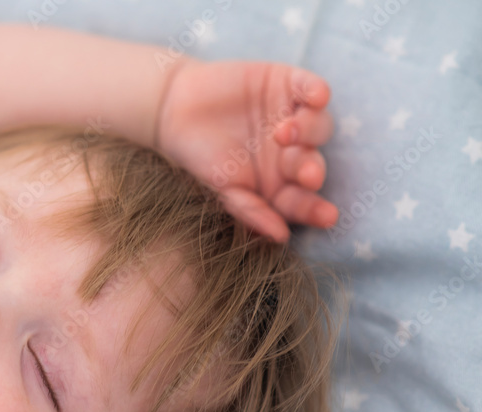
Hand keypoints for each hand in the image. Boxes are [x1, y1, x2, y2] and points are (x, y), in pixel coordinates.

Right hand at [156, 59, 337, 242]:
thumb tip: (281, 236)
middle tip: (305, 174)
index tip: (327, 217)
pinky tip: (317, 98)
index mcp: (279, 181)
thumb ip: (251, 210)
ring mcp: (292, 116)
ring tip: (283, 133)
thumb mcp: (222, 189)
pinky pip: (312, 88)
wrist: (173, 111)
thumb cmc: (199, 157)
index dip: (316, 208)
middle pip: (313, 162)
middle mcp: (291, 151)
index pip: (303, 198)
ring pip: (319, 126)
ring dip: (310, 132)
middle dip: (311, 169)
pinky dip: (317, 91)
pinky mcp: (286, 84)